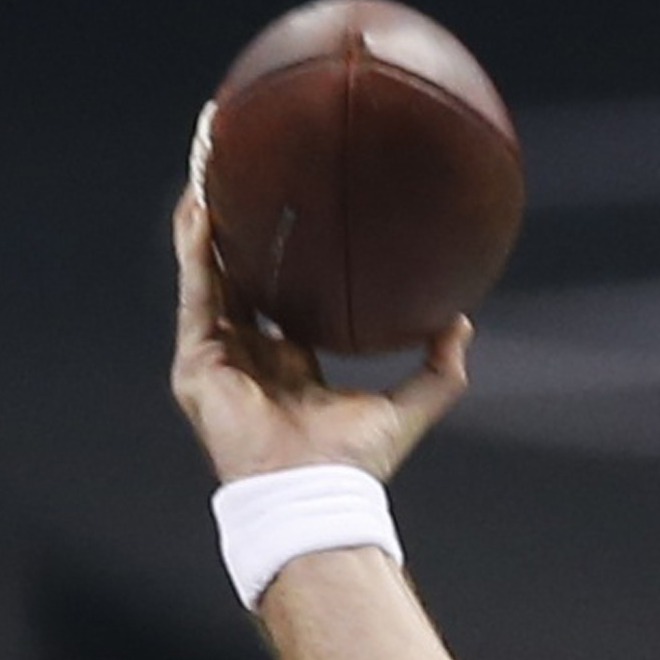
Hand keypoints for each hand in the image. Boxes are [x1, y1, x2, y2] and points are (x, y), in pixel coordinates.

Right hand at [169, 143, 468, 484]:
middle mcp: (248, 355)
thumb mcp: (411, 405)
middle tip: (240, 171)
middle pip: (236, 275)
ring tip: (208, 168)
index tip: (291, 211)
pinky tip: (202, 209)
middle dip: (234, 226)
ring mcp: (217, 358)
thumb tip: (463, 320)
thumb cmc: (357, 463)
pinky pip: (196, 293)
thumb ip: (442, 368)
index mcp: (289, 363)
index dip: (281, 257)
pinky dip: (197, 252)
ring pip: (207, 275)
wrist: (315, 492)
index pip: (279, 297)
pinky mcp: (196, 363)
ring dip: (204, 223)